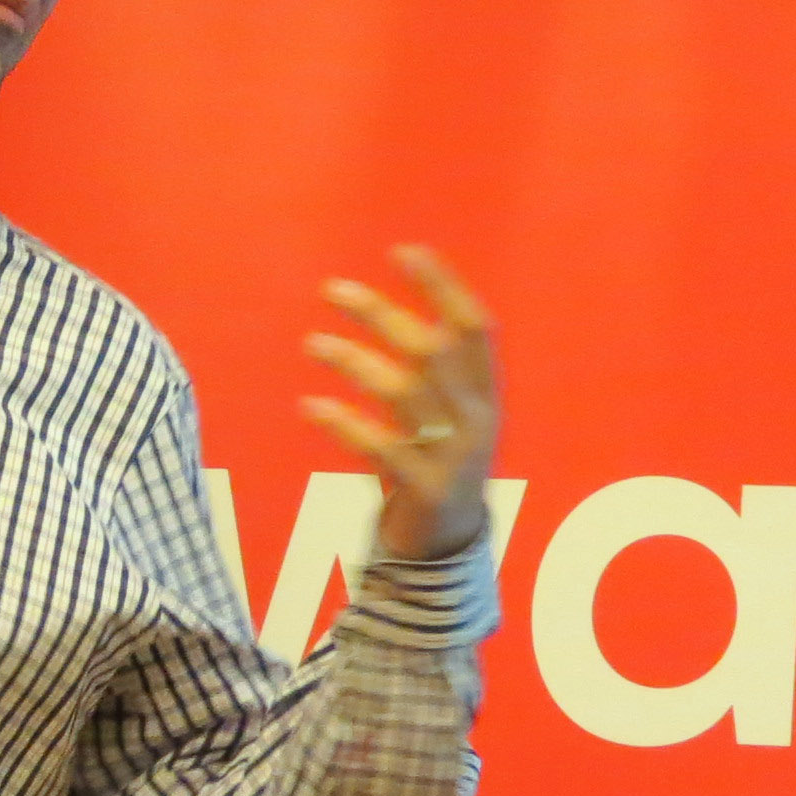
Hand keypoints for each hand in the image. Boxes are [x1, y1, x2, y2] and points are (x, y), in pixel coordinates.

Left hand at [300, 245, 502, 561]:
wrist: (446, 544)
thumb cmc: (435, 459)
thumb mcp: (446, 411)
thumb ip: (430, 367)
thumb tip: (384, 304)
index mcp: (484, 392)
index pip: (474, 327)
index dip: (443, 285)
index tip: (403, 251)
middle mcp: (477, 418)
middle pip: (432, 351)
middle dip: (382, 313)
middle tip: (333, 291)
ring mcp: (454, 456)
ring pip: (404, 393)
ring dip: (354, 361)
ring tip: (312, 343)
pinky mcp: (426, 490)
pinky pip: (381, 447)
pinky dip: (343, 423)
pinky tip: (311, 406)